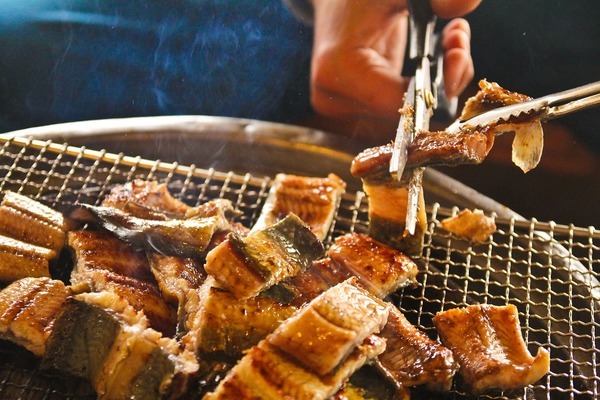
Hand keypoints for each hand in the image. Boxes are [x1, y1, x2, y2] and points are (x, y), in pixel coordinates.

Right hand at [310, 0, 480, 140]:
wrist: (335, 3)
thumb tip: (465, 3)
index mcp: (335, 71)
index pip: (396, 103)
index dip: (437, 87)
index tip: (458, 54)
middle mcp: (334, 101)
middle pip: (405, 115)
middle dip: (442, 82)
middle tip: (457, 41)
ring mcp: (344, 111)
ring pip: (408, 117)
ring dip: (439, 84)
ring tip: (448, 42)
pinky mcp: (356, 113)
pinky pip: (402, 113)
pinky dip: (425, 89)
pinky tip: (436, 56)